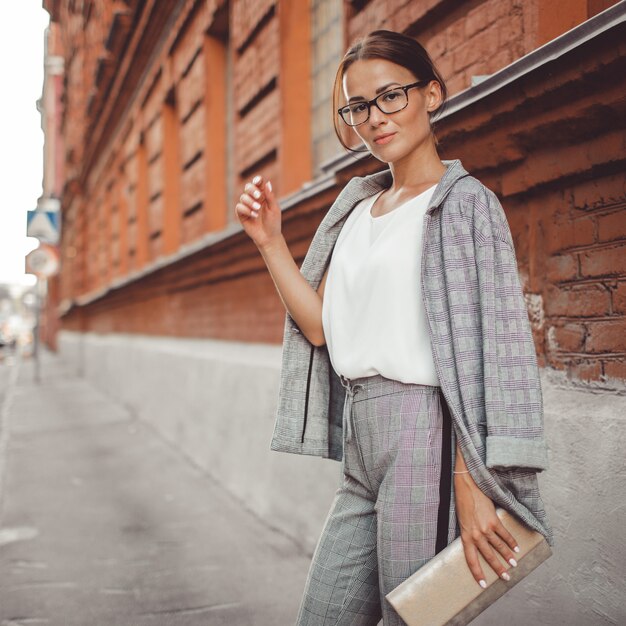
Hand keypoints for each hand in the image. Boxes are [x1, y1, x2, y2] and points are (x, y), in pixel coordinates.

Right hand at [234, 175, 281, 248]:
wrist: (269, 237)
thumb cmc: (273, 223)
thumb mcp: (274, 209)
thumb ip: (270, 196)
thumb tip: (267, 183)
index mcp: (263, 196)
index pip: (258, 184)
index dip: (257, 180)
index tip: (259, 181)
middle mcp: (253, 199)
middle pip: (248, 187)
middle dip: (252, 190)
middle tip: (258, 196)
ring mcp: (247, 206)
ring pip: (243, 197)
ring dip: (250, 202)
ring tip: (258, 209)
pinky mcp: (241, 215)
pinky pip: (239, 207)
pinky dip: (246, 210)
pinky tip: (254, 215)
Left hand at [454, 472, 520, 588]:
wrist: (467, 486)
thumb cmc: (463, 503)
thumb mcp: (463, 521)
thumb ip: (470, 533)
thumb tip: (478, 544)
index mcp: (465, 536)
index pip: (471, 559)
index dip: (477, 573)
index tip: (483, 584)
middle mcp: (475, 535)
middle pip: (488, 556)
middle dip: (498, 568)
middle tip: (505, 577)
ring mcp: (485, 528)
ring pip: (498, 547)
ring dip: (508, 557)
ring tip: (514, 564)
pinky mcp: (493, 521)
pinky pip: (505, 535)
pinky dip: (512, 542)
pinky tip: (517, 547)